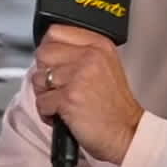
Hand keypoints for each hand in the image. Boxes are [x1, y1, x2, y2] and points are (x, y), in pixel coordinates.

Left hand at [31, 24, 144, 163]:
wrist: (127, 134)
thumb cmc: (114, 107)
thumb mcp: (105, 67)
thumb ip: (79, 54)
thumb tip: (47, 51)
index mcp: (98, 45)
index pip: (55, 32)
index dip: (49, 50)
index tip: (54, 64)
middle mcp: (90, 56)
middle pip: (43, 53)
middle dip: (45, 73)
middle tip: (59, 87)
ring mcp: (79, 76)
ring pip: (39, 79)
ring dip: (46, 95)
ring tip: (63, 102)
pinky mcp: (69, 98)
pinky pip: (41, 102)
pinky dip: (48, 113)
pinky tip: (64, 115)